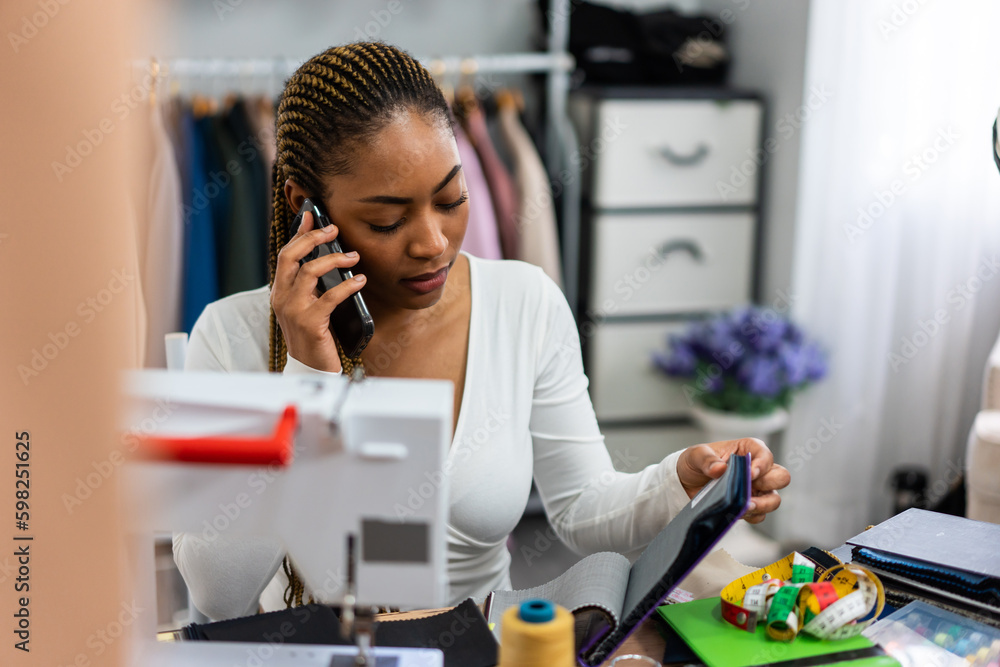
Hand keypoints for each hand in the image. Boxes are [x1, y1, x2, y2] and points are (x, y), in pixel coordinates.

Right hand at [270, 210, 365, 371]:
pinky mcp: (311, 323)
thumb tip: (325, 258)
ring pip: (310, 271)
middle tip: (333, 229)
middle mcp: (282, 298)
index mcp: (280, 292)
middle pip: (291, 256)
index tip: (311, 217)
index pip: (285, 255)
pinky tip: (359, 280)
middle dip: (313, 238)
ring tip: (353, 257)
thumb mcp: (307, 306)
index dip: (298, 233)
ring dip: (334, 259)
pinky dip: (347, 285)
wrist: (310, 367)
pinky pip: (330, 297)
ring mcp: (294, 310)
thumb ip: (310, 285)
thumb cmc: (313, 335)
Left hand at [676, 438, 789, 523]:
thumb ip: (707, 460)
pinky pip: (759, 515)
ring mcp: (755, 490)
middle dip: (769, 484)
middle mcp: (757, 470)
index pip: (766, 455)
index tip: (751, 474)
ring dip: (763, 505)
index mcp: (748, 450)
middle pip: (781, 477)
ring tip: (745, 506)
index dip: (763, 465)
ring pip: (774, 499)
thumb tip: (719, 469)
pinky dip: (750, 516)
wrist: (685, 482)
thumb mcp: (696, 455)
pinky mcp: (749, 506)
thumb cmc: (695, 462)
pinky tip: (736, 513)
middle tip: (749, 488)